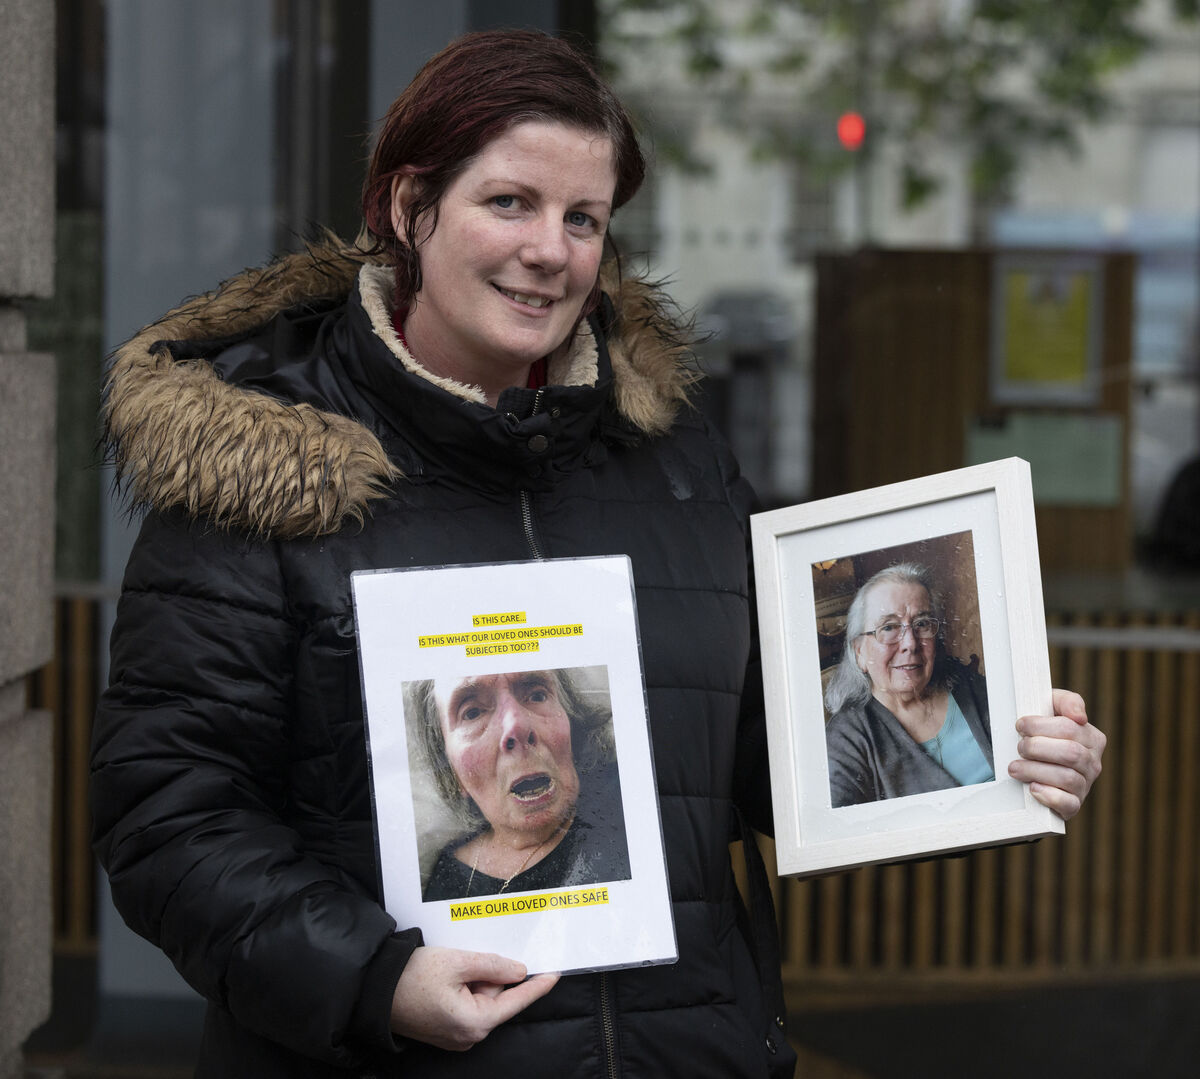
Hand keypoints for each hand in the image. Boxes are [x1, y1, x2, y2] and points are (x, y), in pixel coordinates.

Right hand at [390, 946, 558, 1050]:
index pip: (515, 1001)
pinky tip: (445, 979)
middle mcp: (469, 1036)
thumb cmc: (413, 976)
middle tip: (462, 962)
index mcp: (475, 1022)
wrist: (375, 990)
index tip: (556, 974)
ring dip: (473, 980)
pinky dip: (464, 988)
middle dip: (487, 975)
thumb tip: (519, 972)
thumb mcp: (458, 962)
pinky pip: (468, 1004)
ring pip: (482, 999)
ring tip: (447, 971)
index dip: (537, 986)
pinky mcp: (447, 1031)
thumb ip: (494, 966)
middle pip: (496, 996)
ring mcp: (457, 1036)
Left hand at [1008, 688, 1105, 820]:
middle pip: (1070, 753)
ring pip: (1066, 777)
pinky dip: (1048, 796)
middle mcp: (1093, 763)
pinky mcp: (1073, 806)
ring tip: (1014, 767)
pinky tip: (1032, 788)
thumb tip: (1079, 716)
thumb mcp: (1052, 709)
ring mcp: (1085, 786)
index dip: (1039, 725)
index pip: (1070, 728)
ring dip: (1034, 770)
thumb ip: (1067, 702)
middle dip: (1036, 747)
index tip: (1019, 725)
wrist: (1032, 763)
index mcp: (1092, 738)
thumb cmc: (1043, 732)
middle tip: (1019, 747)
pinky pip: (1068, 804)